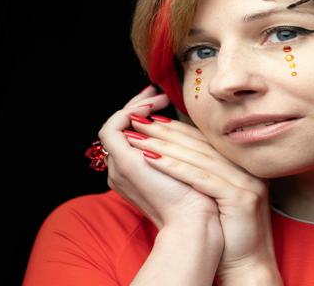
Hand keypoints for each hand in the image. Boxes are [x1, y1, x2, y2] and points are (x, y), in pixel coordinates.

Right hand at [97, 86, 220, 231]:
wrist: (197, 220)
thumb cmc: (200, 199)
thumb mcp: (189, 166)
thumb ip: (180, 150)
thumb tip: (187, 128)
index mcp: (134, 174)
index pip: (130, 137)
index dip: (142, 115)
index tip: (161, 101)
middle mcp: (121, 171)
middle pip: (120, 129)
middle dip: (138, 106)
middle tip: (157, 93)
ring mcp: (119, 168)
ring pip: (114, 125)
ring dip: (135, 106)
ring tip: (159, 97)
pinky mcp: (123, 163)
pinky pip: (113, 128)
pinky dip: (129, 113)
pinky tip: (150, 107)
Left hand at [124, 90, 278, 280]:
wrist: (249, 266)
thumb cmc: (229, 236)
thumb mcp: (219, 199)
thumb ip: (207, 177)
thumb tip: (176, 158)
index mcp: (244, 167)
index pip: (206, 141)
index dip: (178, 129)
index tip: (151, 121)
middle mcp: (248, 170)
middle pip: (202, 145)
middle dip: (167, 132)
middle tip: (140, 122)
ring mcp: (247, 183)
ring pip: (200, 158)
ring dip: (166, 146)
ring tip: (140, 139)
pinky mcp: (241, 198)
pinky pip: (202, 178)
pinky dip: (175, 167)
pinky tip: (152, 160)